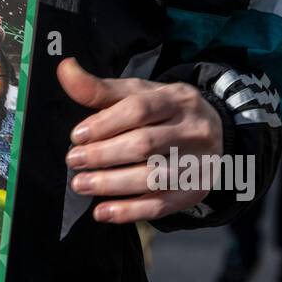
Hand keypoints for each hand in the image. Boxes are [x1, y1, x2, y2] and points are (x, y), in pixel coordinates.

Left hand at [57, 57, 222, 223]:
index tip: (76, 136)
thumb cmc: (164, 112)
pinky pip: (160, 206)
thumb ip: (100, 88)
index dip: (104, 123)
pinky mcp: (194, 192)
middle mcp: (192, 130)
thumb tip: (64, 69)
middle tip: (73, 161)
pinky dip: (128, 211)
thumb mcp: (139, 93)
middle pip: (144, 145)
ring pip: (152, 178)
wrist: (217, 132)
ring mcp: (196, 164)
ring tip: (80, 184)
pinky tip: (102, 212)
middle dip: (103, 155)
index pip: (139, 110)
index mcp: (176, 99)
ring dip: (111, 184)